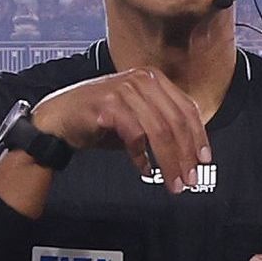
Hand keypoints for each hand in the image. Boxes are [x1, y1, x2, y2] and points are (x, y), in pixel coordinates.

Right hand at [21, 69, 210, 191]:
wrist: (57, 118)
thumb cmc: (98, 119)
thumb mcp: (136, 117)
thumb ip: (161, 125)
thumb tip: (189, 151)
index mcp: (152, 78)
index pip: (186, 108)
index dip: (198, 136)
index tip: (204, 160)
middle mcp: (141, 79)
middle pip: (175, 121)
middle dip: (186, 155)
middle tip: (189, 179)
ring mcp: (124, 90)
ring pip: (159, 131)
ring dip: (168, 161)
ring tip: (172, 182)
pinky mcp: (108, 105)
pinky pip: (134, 135)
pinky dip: (141, 156)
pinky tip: (144, 169)